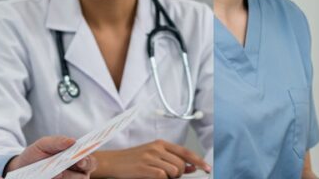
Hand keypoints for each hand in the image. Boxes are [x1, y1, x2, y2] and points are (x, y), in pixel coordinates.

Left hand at [5, 136, 96, 178]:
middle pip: (86, 173)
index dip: (87, 160)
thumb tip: (72, 140)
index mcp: (77, 158)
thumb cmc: (36, 155)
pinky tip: (51, 177)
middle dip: (82, 167)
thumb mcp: (43, 145)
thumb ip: (57, 141)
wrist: (22, 168)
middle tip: (72, 165)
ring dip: (66, 176)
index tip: (81, 159)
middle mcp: (77, 171)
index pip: (89, 160)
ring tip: (54, 174)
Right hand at [93, 139, 210, 177]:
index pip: (185, 151)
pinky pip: (163, 176)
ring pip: (174, 171)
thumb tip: (191, 167)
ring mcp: (150, 157)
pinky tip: (153, 177)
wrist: (111, 162)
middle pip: (181, 164)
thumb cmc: (132, 160)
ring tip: (159, 176)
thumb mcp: (153, 156)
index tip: (207, 168)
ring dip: (170, 177)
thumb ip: (172, 160)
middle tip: (169, 176)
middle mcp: (157, 148)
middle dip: (179, 173)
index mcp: (160, 143)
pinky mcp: (144, 168)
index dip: (198, 161)